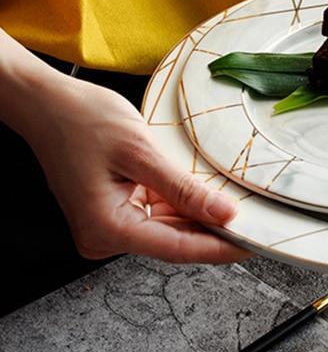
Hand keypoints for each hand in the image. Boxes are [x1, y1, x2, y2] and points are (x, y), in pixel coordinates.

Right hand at [24, 74, 248, 263]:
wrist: (47, 102)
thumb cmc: (81, 119)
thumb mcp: (141, 152)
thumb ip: (183, 189)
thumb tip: (224, 215)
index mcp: (107, 227)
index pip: (178, 249)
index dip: (221, 248)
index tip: (255, 244)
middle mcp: (104, 235)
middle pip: (175, 242)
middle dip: (216, 232)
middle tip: (257, 223)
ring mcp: (108, 225)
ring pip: (169, 229)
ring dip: (201, 218)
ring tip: (238, 206)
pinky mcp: (114, 211)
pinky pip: (157, 216)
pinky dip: (183, 206)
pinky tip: (207, 196)